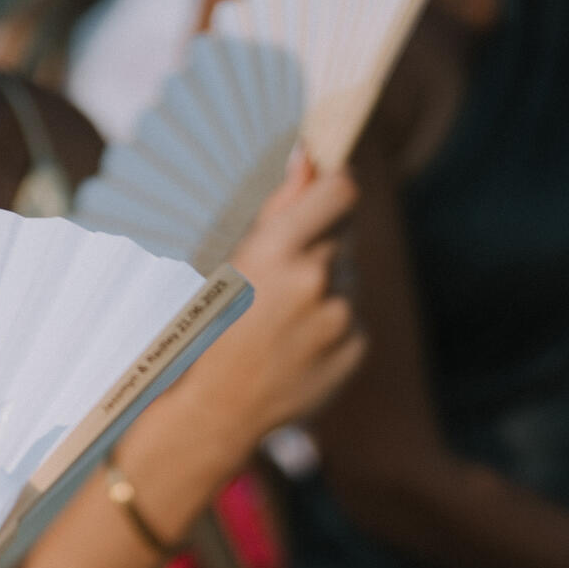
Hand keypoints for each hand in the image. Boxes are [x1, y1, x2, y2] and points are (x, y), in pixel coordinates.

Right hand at [199, 161, 366, 443]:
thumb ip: (279, 209)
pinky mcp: (355, 347)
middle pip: (343, 235)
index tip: (329, 192)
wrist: (218, 409)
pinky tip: (298, 343)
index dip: (337, 187)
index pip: (342, 190)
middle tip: (284, 278)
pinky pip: (353, 316)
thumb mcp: (231, 260)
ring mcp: (339, 318)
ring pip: (348, 277)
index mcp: (278, 250)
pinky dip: (333, 324)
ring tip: (284, 319)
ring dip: (326, 286)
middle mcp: (315, 281)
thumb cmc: (213, 328)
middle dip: (321, 244)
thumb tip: (309, 158)